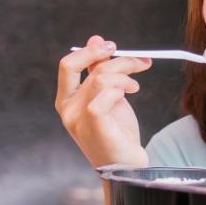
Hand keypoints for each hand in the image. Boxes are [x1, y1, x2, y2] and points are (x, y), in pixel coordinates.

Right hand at [56, 35, 153, 168]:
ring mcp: (78, 120)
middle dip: (118, 60)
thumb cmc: (116, 132)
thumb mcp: (108, 96)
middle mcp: (68, 110)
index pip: (67, 65)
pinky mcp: (94, 127)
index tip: (110, 47)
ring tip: (135, 86)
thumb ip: (99, 71)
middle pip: (91, 69)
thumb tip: (96, 39)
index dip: (89, 51)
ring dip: (126, 76)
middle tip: (138, 62)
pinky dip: (120, 90)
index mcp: (66, 100)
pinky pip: (104, 97)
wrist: (127, 165)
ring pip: (102, 79)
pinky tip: (130, 95)